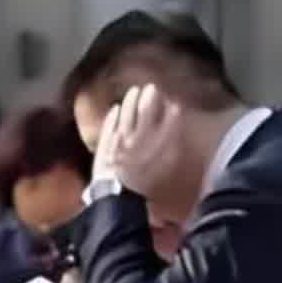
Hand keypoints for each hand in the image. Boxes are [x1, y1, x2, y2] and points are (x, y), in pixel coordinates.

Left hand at [92, 84, 183, 200]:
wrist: (116, 194)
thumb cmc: (143, 185)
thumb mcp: (164, 168)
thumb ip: (172, 149)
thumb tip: (175, 134)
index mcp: (156, 144)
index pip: (165, 121)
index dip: (169, 111)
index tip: (173, 102)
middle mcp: (139, 137)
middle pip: (144, 112)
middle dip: (149, 98)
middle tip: (152, 87)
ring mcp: (121, 138)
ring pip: (127, 114)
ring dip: (130, 101)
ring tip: (134, 91)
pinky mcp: (106, 142)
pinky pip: (109, 125)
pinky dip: (112, 116)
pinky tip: (115, 108)